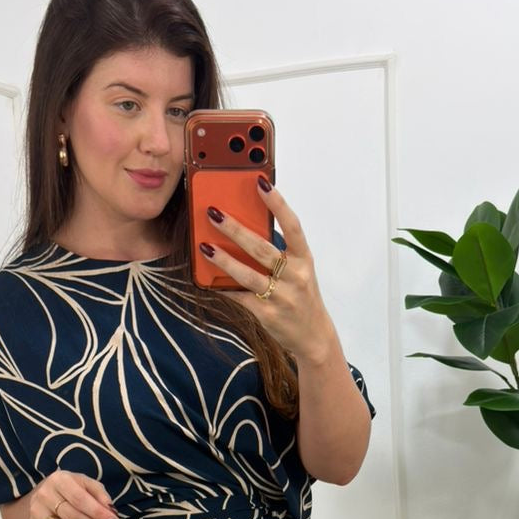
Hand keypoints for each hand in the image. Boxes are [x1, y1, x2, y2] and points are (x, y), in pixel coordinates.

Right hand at [27, 471, 124, 518]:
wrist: (47, 493)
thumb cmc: (72, 490)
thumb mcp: (88, 484)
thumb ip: (101, 496)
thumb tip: (112, 513)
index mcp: (59, 480)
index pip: (80, 499)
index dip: (98, 513)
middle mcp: (44, 496)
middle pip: (72, 517)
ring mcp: (36, 514)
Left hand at [202, 180, 338, 365]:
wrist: (313, 336)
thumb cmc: (302, 296)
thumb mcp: (299, 271)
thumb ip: (279, 252)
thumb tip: (246, 229)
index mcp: (304, 259)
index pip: (292, 225)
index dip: (277, 203)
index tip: (261, 182)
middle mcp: (295, 276)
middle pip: (261, 249)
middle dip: (235, 230)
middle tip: (214, 213)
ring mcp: (281, 297)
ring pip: (247, 275)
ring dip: (224, 260)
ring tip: (205, 246)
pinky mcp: (267, 314)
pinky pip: (240, 298)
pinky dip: (222, 287)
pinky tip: (207, 279)